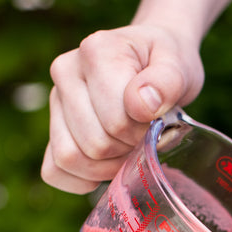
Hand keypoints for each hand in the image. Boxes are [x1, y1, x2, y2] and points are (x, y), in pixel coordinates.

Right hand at [41, 24, 204, 193]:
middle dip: (126, 150)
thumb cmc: (166, 61)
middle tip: (144, 135)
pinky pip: (54, 171)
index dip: (142, 133)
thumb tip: (142, 105)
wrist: (152, 57)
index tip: (156, 121)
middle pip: (94, 144)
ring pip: (70, 158)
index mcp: (96, 52)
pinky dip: (82, 179)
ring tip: (128, 149)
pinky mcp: (52, 128)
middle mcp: (66, 72)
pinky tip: (106, 167)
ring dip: (106, 167)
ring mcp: (55, 101)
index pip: (116, 120)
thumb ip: (167, 82)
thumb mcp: (179, 65)